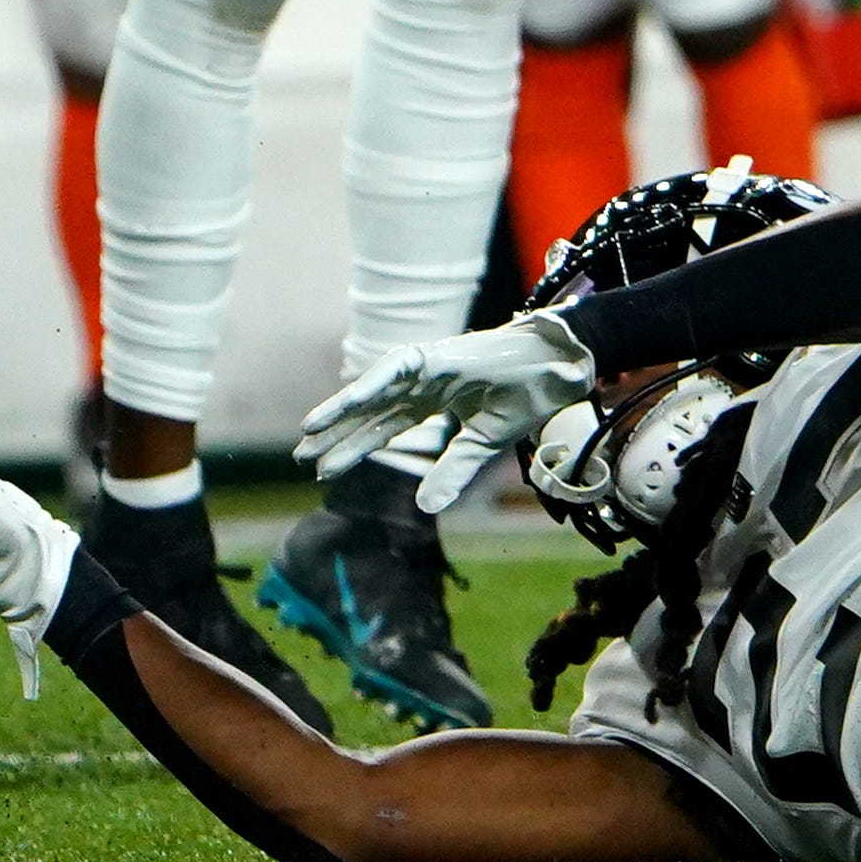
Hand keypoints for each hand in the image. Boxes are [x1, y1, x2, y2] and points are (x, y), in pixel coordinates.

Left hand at [295, 307, 599, 509]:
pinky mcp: (438, 354)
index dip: (356, 446)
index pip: (386, 427)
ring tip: (309, 430)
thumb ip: (453, 470)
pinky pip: (397, 368)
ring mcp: (430, 366)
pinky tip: (347, 402)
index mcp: (438, 401)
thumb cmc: (528, 397)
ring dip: (342, 408)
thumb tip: (423, 506)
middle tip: (301, 455)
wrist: (558, 368)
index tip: (323, 470)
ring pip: (375, 390)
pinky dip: (371, 384)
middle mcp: (426, 383)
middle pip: (372, 410)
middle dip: (338, 432)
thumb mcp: (483, 443)